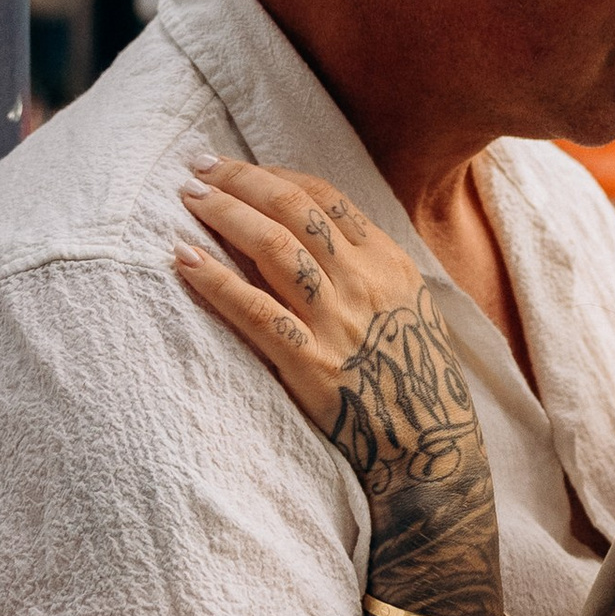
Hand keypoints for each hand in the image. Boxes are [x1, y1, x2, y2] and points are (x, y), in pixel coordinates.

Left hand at [173, 161, 474, 495]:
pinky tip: (184, 260)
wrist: (430, 447)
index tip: (237, 168)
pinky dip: (215, 281)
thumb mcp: (408, 308)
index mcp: (388, 263)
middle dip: (241, 180)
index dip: (275, 175)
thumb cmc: (413, 377)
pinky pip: (255, 312)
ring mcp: (336, 322)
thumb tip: (310, 234)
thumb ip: (367, 269)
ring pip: (272, 247)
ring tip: (190, 199)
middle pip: (293, 209)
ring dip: (225, 215)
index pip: (326, 198)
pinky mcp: (310, 364)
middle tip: (199, 168)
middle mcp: (363, 282)